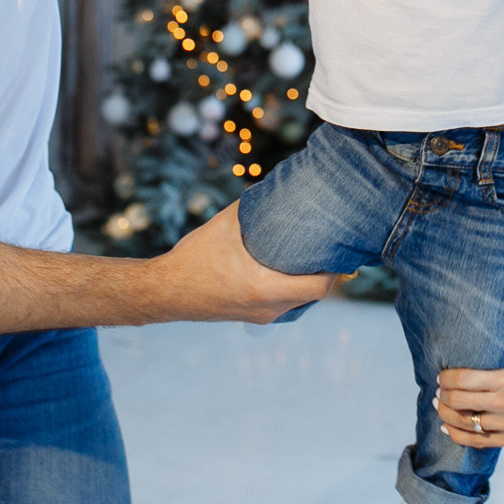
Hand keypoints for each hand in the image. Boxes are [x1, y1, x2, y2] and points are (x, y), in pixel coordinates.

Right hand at [154, 201, 332, 323]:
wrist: (164, 292)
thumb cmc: (193, 258)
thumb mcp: (225, 226)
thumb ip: (254, 208)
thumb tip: (277, 187)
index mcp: (264, 289)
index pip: (319, 287)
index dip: (335, 268)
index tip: (340, 247)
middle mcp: (267, 309)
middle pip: (313, 294)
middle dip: (324, 271)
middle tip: (329, 244)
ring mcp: (260, 317)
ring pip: (300, 300)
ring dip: (308, 280)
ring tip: (312, 253)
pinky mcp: (252, 317)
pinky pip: (285, 304)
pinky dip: (293, 287)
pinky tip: (289, 267)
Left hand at [433, 333, 503, 448]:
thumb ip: (503, 337)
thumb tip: (474, 319)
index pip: (464, 379)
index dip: (445, 377)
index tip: (440, 374)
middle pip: (460, 403)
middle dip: (442, 396)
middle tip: (437, 390)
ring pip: (467, 424)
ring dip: (447, 415)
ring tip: (440, 406)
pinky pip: (480, 442)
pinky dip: (460, 434)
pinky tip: (448, 426)